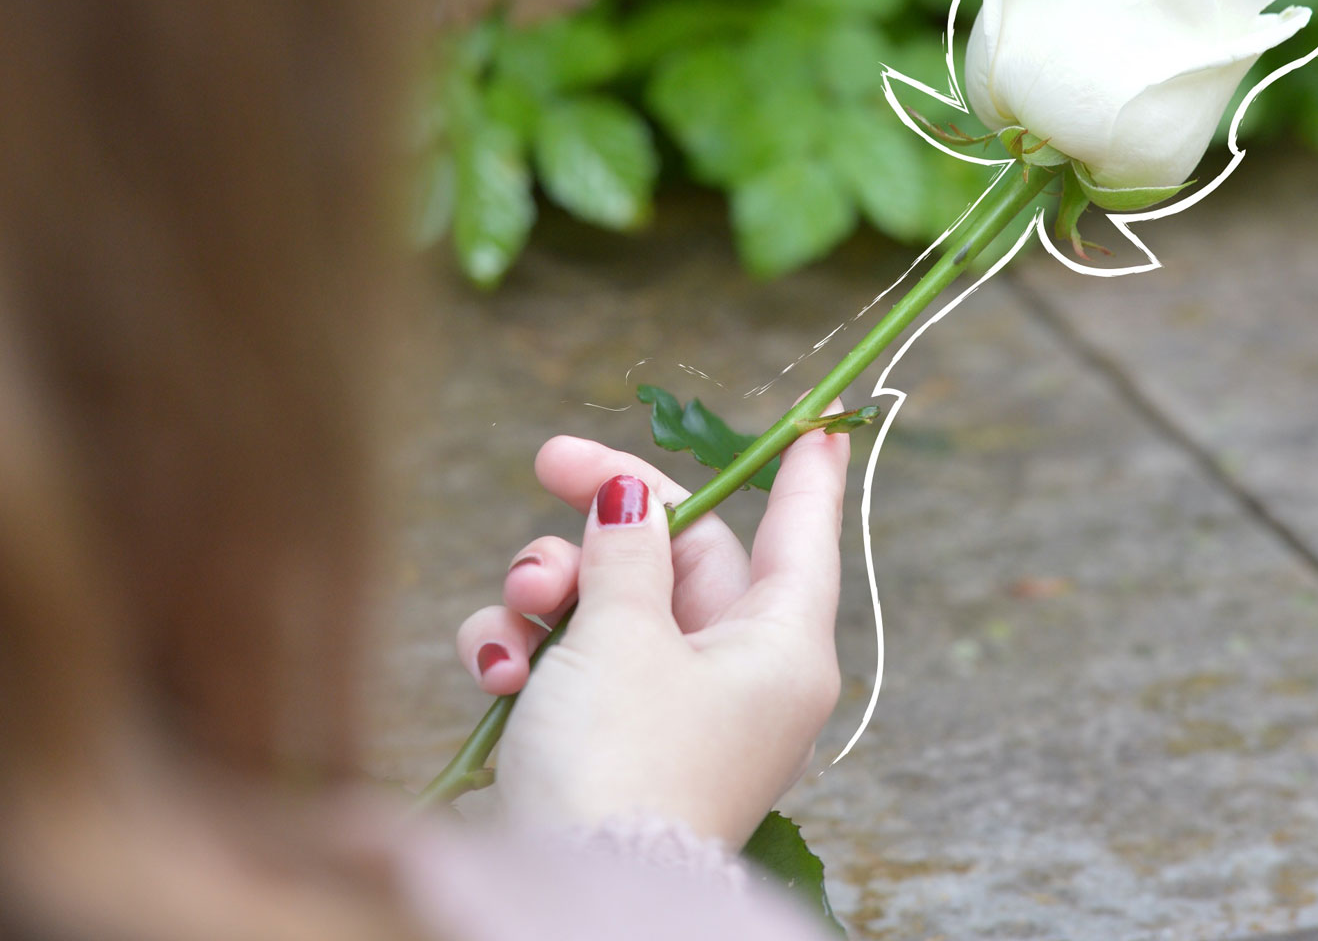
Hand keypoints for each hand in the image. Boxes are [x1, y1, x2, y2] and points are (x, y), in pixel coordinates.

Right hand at [452, 407, 849, 848]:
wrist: (570, 896)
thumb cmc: (620, 761)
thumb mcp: (622, 632)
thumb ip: (626, 548)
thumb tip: (633, 496)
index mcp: (779, 646)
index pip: (800, 535)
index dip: (802, 475)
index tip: (819, 423)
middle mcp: (734, 673)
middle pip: (679, 553)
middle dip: (601, 523)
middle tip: (548, 464)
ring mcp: (670, 708)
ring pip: (609, 602)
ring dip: (548, 593)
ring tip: (521, 613)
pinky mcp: (610, 740)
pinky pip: (571, 663)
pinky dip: (528, 657)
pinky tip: (497, 677)